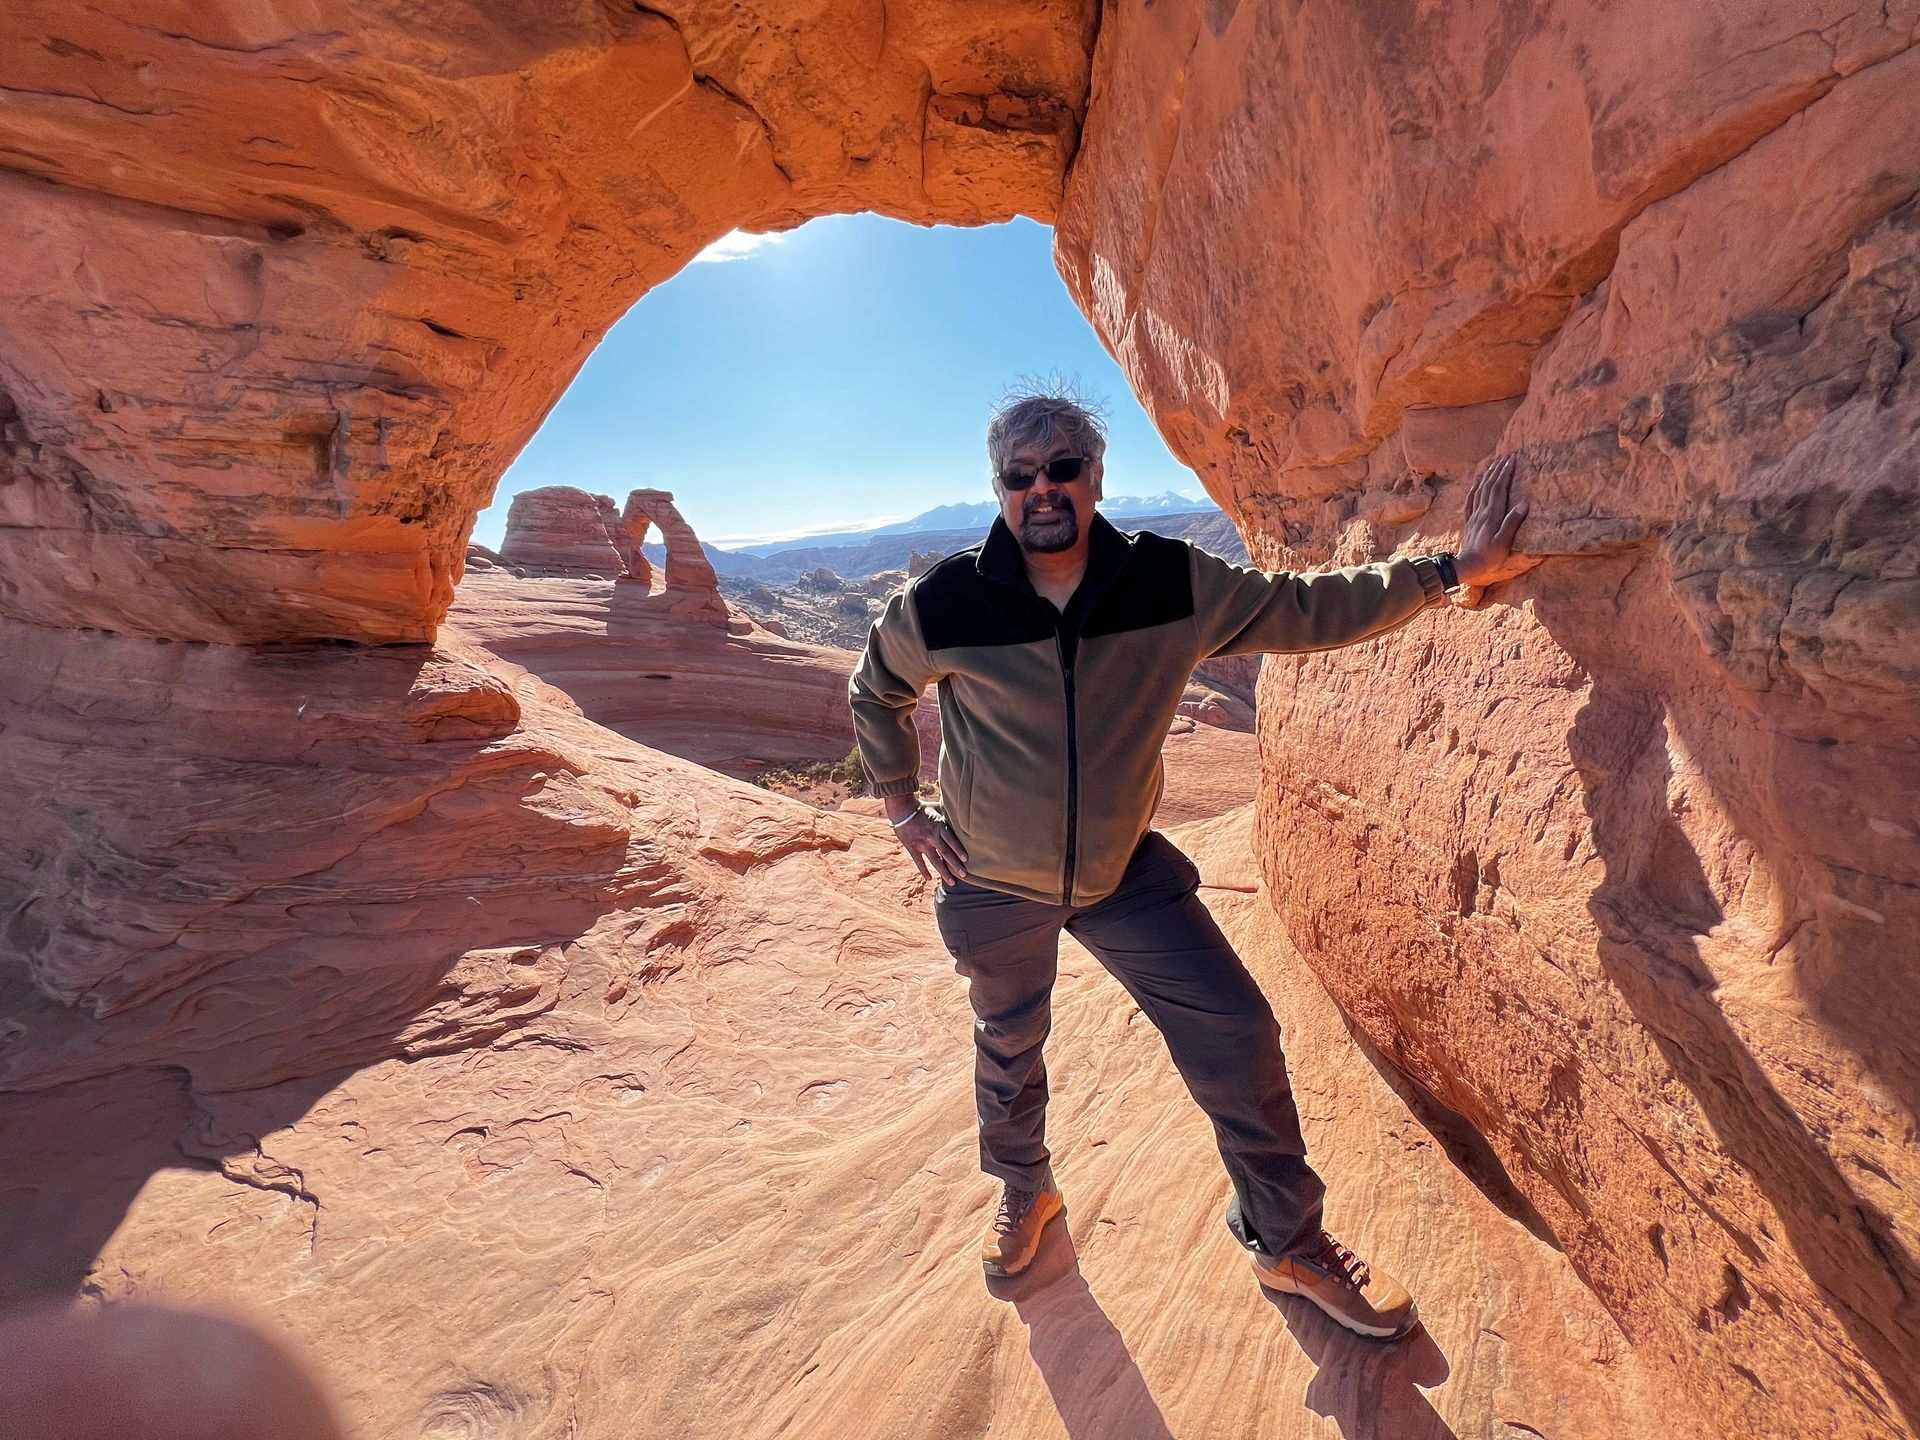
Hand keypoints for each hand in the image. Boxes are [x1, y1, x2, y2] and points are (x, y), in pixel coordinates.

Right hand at [889, 801, 968, 884]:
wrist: (901, 808)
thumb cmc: (921, 807)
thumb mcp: (937, 808)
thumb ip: (946, 814)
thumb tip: (959, 813)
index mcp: (939, 826)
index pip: (952, 841)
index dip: (959, 850)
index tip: (966, 860)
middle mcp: (932, 836)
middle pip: (946, 853)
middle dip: (955, 865)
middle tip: (964, 875)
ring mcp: (922, 843)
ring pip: (935, 861)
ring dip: (944, 872)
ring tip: (952, 882)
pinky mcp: (912, 847)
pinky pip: (919, 862)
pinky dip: (924, 871)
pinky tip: (929, 879)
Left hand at [1455, 454, 1540, 588]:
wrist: (1468, 565)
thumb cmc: (1489, 556)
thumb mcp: (1504, 541)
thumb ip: (1512, 522)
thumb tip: (1524, 504)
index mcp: (1492, 515)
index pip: (1499, 488)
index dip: (1505, 473)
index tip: (1512, 460)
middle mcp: (1482, 512)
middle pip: (1489, 486)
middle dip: (1498, 470)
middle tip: (1505, 457)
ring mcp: (1474, 515)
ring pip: (1480, 490)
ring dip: (1487, 476)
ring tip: (1493, 464)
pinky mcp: (1470, 521)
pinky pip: (1471, 500)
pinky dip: (1474, 488)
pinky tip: (1477, 483)